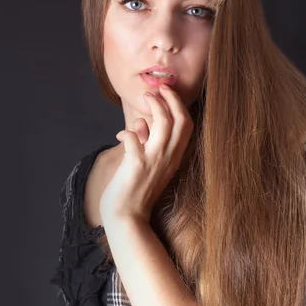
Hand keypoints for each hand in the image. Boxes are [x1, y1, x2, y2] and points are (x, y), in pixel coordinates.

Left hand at [99, 84, 193, 224]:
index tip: (168, 92)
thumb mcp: (148, 163)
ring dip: (154, 106)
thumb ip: (148, 142)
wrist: (127, 216)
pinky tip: (119, 136)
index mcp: (174, 157)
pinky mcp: (136, 165)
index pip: (186, 125)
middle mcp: (169, 157)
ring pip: (163, 123)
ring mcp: (154, 161)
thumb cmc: (136, 190)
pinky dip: (127, 131)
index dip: (179, 105)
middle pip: (180, 120)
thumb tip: (141, 123)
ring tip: (145, 98)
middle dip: (171, 99)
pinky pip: (134, 137)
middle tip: (159, 88)